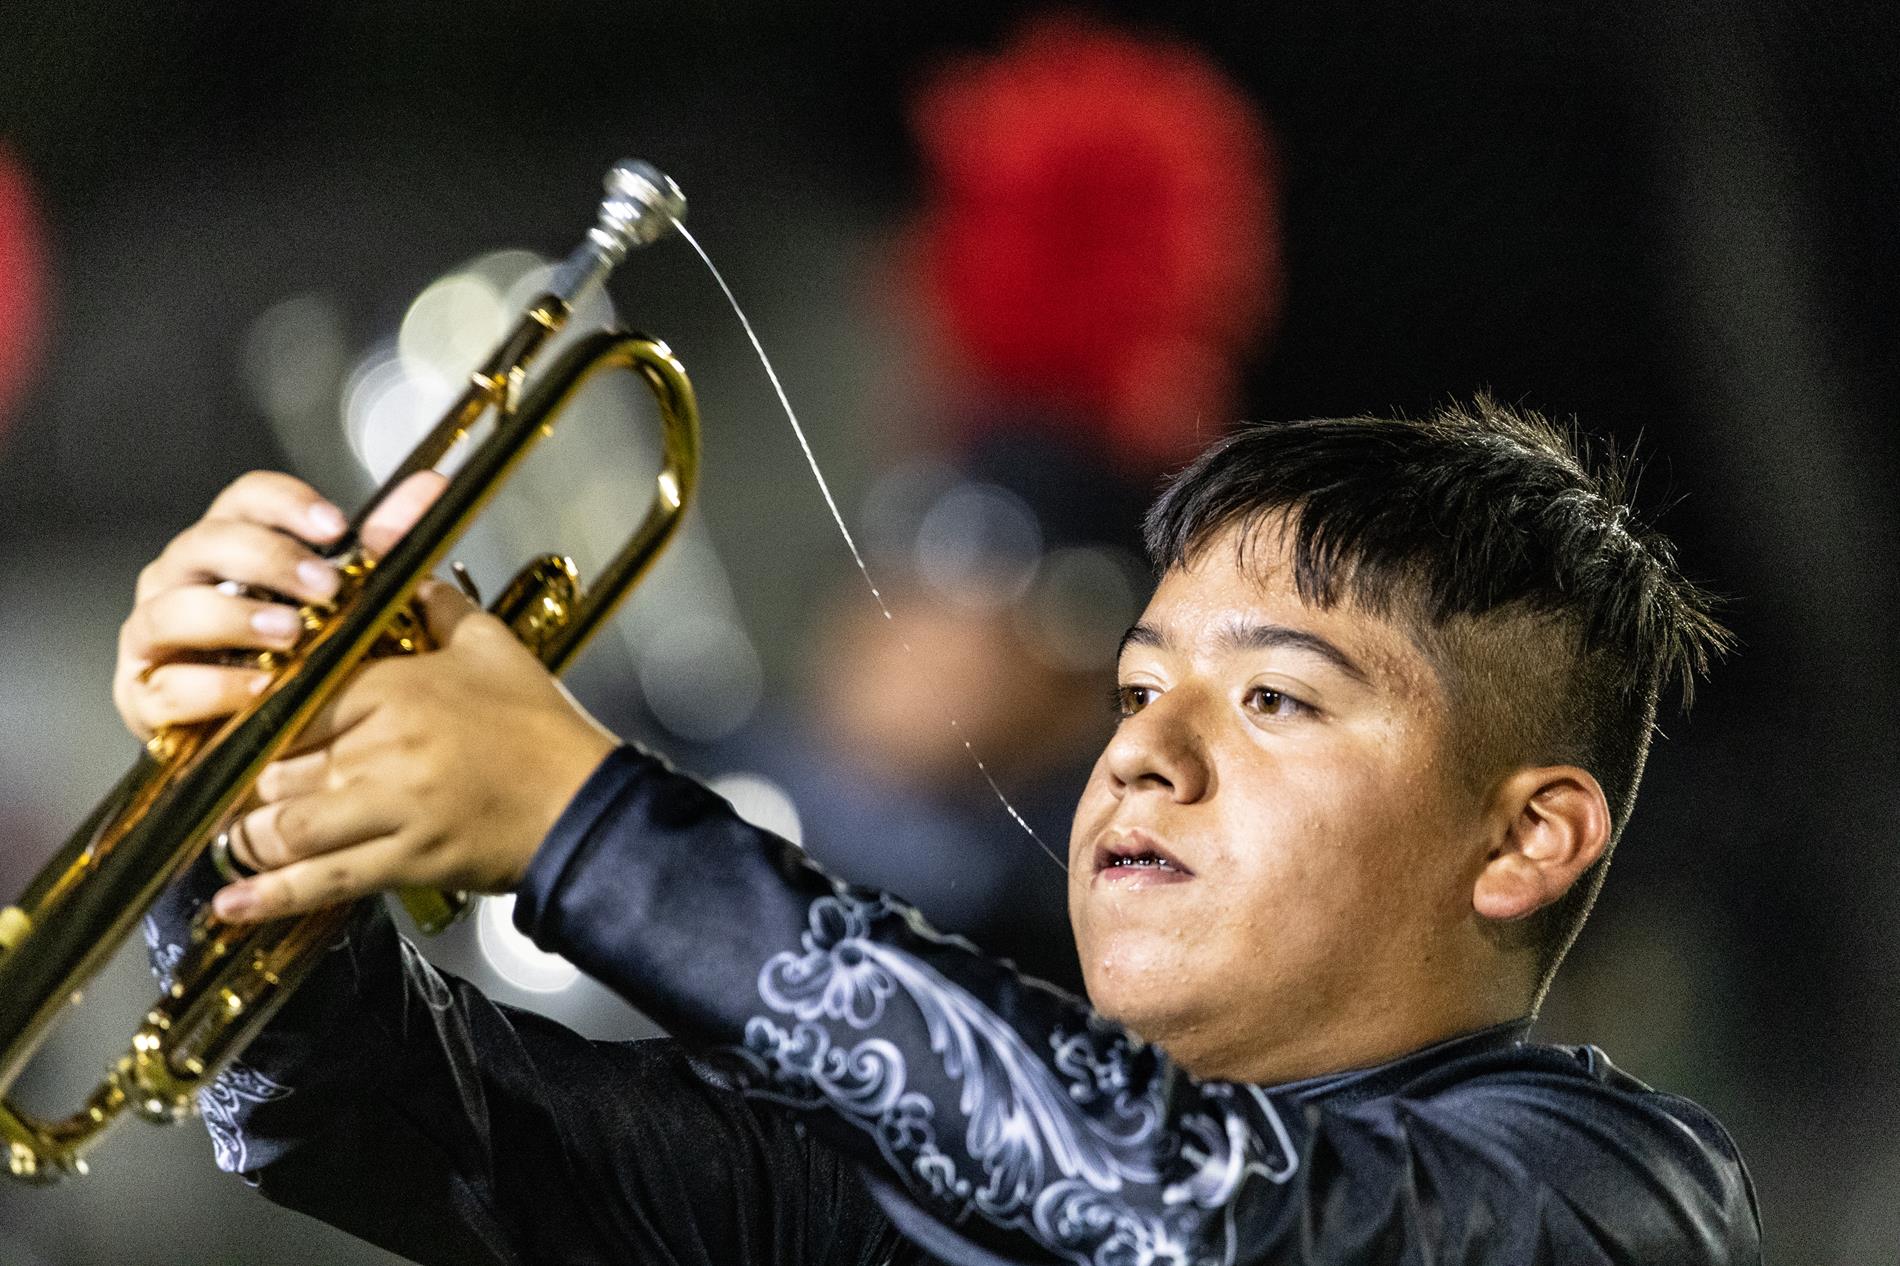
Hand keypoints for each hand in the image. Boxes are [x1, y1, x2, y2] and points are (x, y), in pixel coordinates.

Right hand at [114, 470, 443, 740]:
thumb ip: (385, 542)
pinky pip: (170, 686)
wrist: (276, 742)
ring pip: (174, 610)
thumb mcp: (352, 600)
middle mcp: (182, 580)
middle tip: (326, 586)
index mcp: (230, 545)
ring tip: (291, 634)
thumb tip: (433, 487)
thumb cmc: (307, 656)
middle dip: (268, 559)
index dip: (286, 503)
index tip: (336, 526)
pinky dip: (216, 687)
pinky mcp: (145, 695)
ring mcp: (155, 636)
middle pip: (207, 543)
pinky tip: (261, 687)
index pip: (244, 498)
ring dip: (234, 619)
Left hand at [210, 578, 619, 922]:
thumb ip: (441, 608)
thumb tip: (411, 577)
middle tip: (232, 791)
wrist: (587, 801)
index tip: (242, 732)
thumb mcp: (494, 649)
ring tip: (238, 841)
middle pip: (274, 767)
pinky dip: (270, 895)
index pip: (292, 702)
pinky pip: (322, 880)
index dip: (258, 722)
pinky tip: (231, 902)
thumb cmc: (543, 729)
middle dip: (247, 785)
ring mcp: (393, 808)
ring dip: (250, 839)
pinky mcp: (406, 860)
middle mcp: (383, 747)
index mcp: (396, 689)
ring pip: (284, 827)